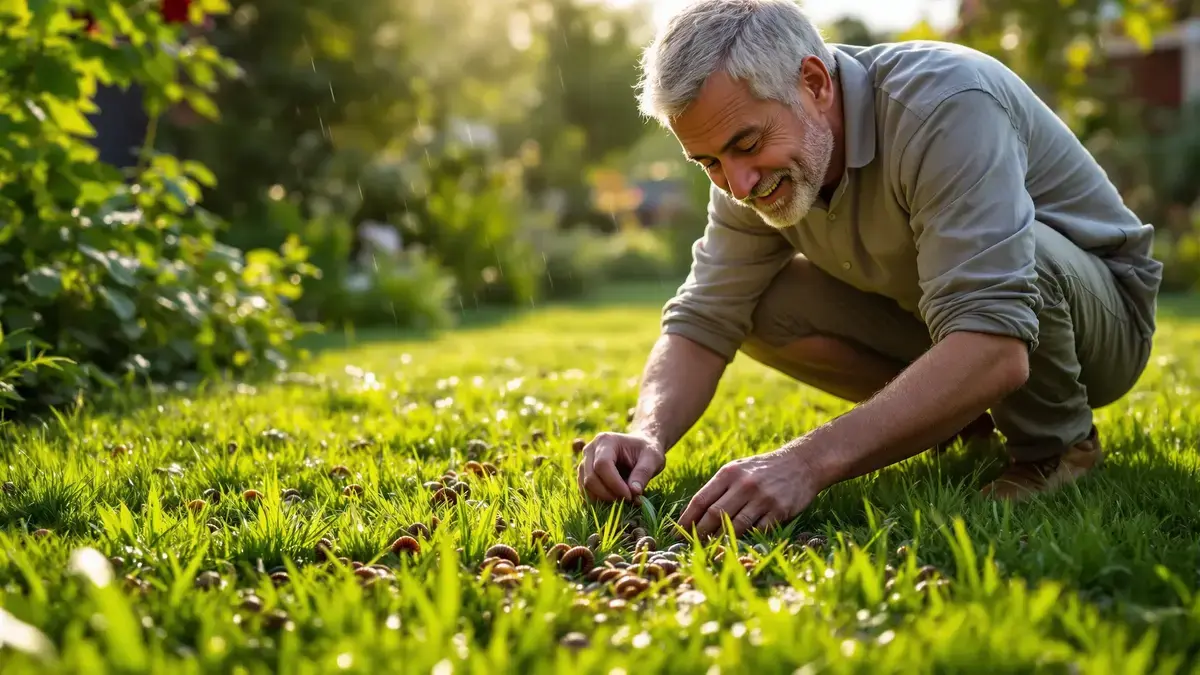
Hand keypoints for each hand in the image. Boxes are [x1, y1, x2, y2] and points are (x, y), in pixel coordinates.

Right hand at [577, 431, 664, 502]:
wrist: (640, 447)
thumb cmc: (647, 451)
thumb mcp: (652, 459)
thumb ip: (643, 473)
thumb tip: (634, 492)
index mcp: (606, 441)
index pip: (602, 465)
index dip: (614, 484)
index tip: (630, 496)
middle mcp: (591, 449)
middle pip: (591, 477)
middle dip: (608, 494)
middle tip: (627, 500)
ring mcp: (584, 461)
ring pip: (585, 486)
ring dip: (602, 498)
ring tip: (622, 499)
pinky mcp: (584, 473)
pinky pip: (585, 490)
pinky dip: (598, 499)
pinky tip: (614, 499)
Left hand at [678, 447, 819, 538]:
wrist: (801, 463)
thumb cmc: (763, 469)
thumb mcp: (738, 469)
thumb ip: (719, 488)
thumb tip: (696, 513)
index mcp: (729, 473)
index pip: (701, 499)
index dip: (687, 518)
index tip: (677, 532)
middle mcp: (744, 484)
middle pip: (714, 514)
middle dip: (700, 533)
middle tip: (691, 546)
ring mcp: (762, 497)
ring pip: (735, 525)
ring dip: (721, 540)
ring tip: (711, 550)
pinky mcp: (779, 510)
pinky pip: (758, 530)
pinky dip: (747, 539)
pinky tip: (738, 546)